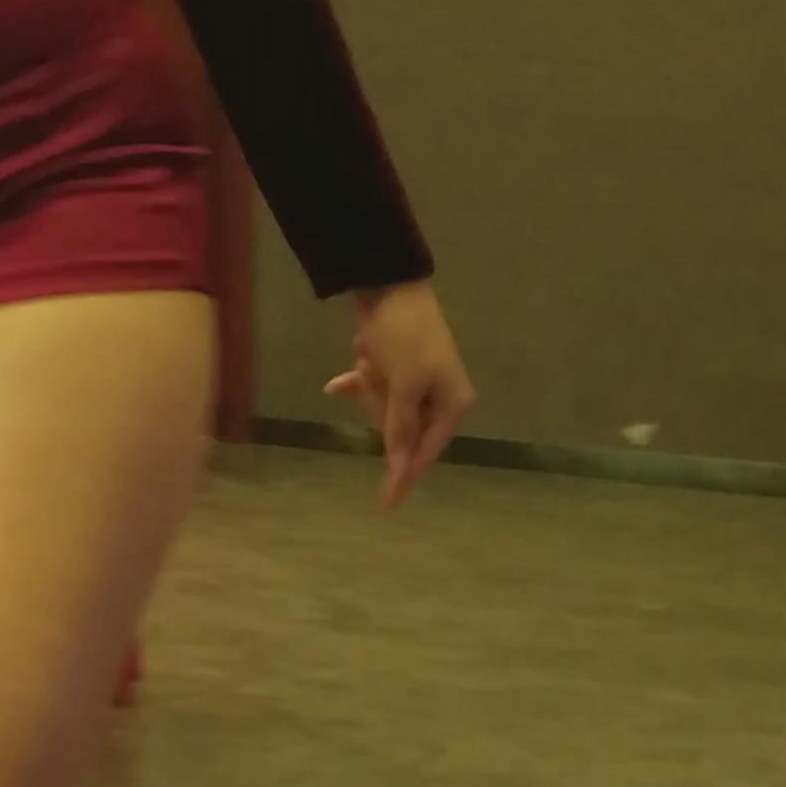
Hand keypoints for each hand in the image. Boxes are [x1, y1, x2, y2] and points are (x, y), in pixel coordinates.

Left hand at [326, 280, 474, 507]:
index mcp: (452, 403)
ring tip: (370, 353)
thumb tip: (401, 469)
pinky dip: (356, 380)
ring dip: (369, 382)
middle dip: (380, 401)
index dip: (404, 474)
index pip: (424, 451)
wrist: (387, 283)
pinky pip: (370, 384)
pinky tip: (333, 385)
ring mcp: (414, 380)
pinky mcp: (392, 364)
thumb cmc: (404, 336)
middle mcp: (437, 395)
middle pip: (399, 426)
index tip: (386, 504)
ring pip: (381, 405)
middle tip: (381, 367)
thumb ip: (401, 427)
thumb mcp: (403, 384)